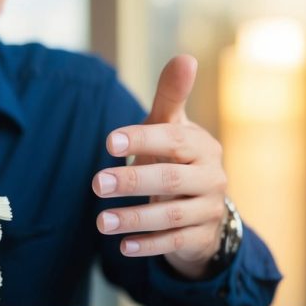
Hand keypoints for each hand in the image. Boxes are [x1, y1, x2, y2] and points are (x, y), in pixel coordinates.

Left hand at [92, 55, 227, 278]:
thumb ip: (172, 96)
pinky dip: (149, 246)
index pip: (173, 140)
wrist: (205, 206)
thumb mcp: (172, 128)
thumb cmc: (177, 158)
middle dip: (132, 181)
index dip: (142, 139)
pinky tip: (124, 247)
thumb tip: (185, 57)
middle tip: (95, 184)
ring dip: (134, 218)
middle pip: (171, 180)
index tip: (108, 142)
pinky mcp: (201, 237)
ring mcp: (209, 209)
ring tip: (100, 222)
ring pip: (172, 216)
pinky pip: (174, 243)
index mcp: (200, 146)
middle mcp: (211, 177)